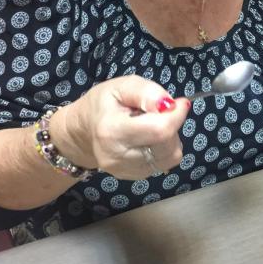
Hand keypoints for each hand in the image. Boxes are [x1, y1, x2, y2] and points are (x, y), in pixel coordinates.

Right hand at [51, 76, 189, 179]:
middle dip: (173, 125)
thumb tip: (170, 105)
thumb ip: (147, 92)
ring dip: (170, 138)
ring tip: (152, 126)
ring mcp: (127, 170)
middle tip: (160, 113)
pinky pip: (165, 163)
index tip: (179, 103)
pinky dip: (164, 148)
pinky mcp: (135, 177)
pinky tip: (148, 138)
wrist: (83, 131)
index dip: (176, 115)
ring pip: (171, 156)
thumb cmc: (103, 104)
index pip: (159, 130)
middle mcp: (118, 157)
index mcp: (112, 131)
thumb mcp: (121, 86)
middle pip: (168, 145)